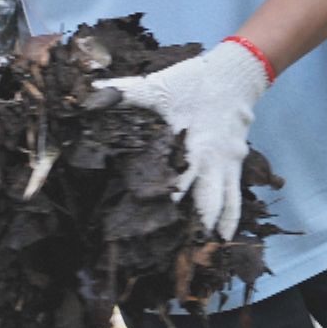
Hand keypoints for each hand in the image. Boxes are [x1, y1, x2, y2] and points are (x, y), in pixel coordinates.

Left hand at [96, 39, 270, 238]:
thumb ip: (124, 92)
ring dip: (213, 227)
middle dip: (194, 227)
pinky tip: (223, 238)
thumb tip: (91, 90)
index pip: (176, 181)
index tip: (146, 224)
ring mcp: (226, 165)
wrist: (235, 74)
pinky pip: (235, 196)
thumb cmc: (192, 82)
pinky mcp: (235, 165)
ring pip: (223, 203)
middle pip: (205, 201)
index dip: (162, 202)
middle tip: (177, 253)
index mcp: (190, 144)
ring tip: (202, 252)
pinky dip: (230, 218)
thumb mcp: (157, 86)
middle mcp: (210, 160)